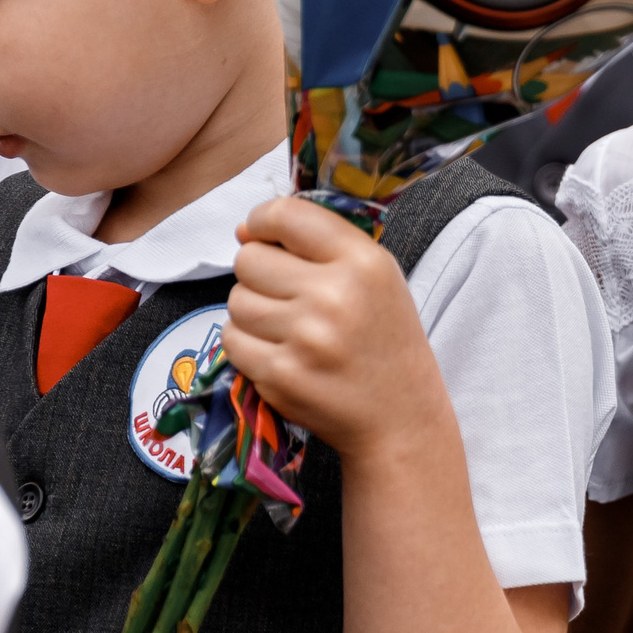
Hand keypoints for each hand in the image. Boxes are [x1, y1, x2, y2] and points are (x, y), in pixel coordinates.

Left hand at [223, 196, 449, 455]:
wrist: (400, 417)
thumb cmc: (384, 340)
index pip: (286, 215)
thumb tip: (244, 232)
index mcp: (364, 262)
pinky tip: (280, 353)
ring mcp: (305, 338)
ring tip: (288, 328)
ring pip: (236, 301)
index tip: (262, 235)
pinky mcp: (280, 375)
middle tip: (286, 295)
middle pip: (249, 260)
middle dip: (258, 274)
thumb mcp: (377, 277)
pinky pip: (232, 340)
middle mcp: (334, 295)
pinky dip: (248, 345)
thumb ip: (321, 244)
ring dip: (252, 312)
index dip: (262, 221)